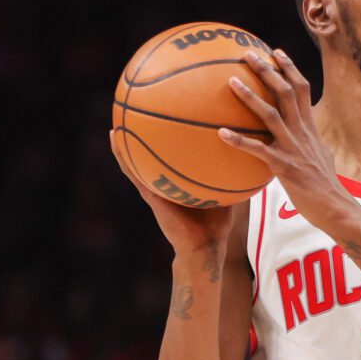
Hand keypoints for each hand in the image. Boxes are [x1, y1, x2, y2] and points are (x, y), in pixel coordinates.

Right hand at [109, 129, 233, 255]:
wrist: (204, 246)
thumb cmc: (217, 224)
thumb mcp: (226, 193)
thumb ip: (230, 174)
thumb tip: (244, 151)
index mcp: (181, 183)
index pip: (175, 158)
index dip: (170, 139)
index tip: (168, 117)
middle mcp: (166, 184)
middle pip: (154, 157)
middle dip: (147, 136)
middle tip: (141, 113)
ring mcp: (156, 189)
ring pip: (137, 163)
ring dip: (127, 144)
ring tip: (118, 121)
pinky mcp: (150, 195)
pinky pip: (133, 173)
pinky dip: (123, 157)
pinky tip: (116, 139)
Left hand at [218, 48, 350, 224]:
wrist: (336, 207)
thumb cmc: (326, 186)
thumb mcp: (323, 156)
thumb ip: (313, 142)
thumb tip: (311, 136)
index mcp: (310, 128)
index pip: (302, 89)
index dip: (289, 68)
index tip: (275, 52)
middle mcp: (302, 132)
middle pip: (286, 92)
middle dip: (267, 70)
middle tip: (248, 54)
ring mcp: (293, 148)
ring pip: (271, 114)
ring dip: (250, 97)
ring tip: (231, 81)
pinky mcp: (284, 167)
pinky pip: (258, 151)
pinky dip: (239, 141)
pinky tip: (221, 133)